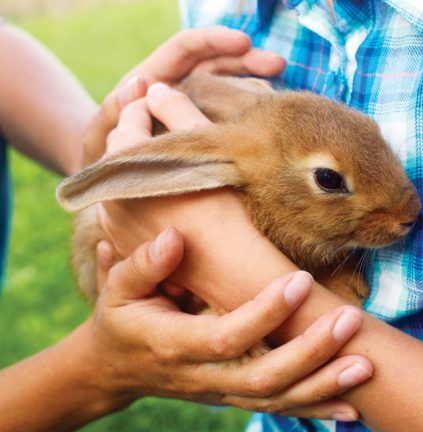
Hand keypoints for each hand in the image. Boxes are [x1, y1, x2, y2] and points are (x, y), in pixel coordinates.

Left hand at [83, 26, 285, 164]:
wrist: (107, 177)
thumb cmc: (100, 152)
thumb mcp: (101, 132)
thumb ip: (116, 110)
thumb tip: (142, 83)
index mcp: (155, 78)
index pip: (187, 49)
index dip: (215, 40)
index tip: (244, 43)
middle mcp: (179, 88)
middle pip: (216, 63)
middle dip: (247, 59)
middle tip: (278, 64)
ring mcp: (195, 109)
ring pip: (228, 87)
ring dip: (254, 82)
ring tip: (280, 85)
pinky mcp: (207, 131)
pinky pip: (230, 115)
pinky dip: (249, 111)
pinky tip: (269, 116)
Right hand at [84, 228, 372, 419]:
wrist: (116, 368)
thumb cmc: (122, 318)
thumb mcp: (119, 288)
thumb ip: (144, 265)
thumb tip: (173, 238)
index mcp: (174, 346)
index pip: (227, 335)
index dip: (265, 312)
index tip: (300, 280)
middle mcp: (203, 377)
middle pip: (263, 376)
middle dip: (310, 351)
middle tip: (350, 319)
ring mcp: (221, 393)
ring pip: (277, 400)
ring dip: (324, 384)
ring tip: (366, 365)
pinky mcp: (234, 398)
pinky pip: (279, 409)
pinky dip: (316, 408)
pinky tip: (353, 406)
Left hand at [97, 83, 279, 309]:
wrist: (235, 273)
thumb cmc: (230, 209)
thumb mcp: (207, 149)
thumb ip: (177, 111)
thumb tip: (156, 88)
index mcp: (123, 167)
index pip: (127, 120)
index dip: (147, 102)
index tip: (163, 94)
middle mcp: (109, 197)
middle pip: (120, 151)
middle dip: (141, 132)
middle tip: (166, 119)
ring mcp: (115, 226)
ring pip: (124, 180)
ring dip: (143, 163)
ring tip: (172, 154)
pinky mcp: (127, 246)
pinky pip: (129, 208)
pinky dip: (145, 191)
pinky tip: (172, 189)